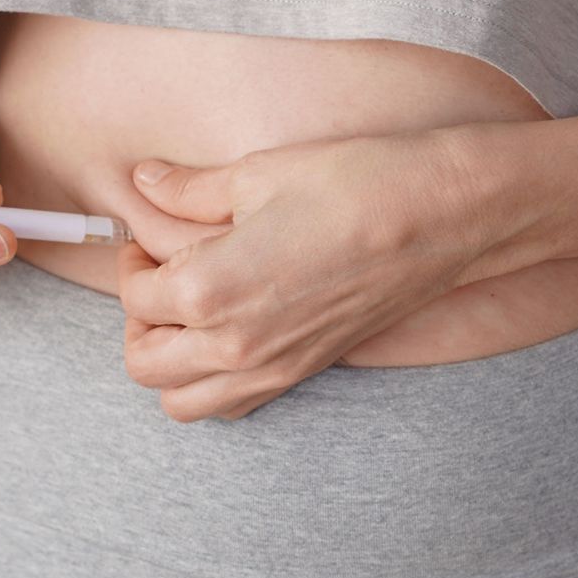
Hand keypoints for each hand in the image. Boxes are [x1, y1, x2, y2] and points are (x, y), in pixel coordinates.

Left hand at [116, 128, 490, 420]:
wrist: (442, 215)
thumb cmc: (353, 184)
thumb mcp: (258, 173)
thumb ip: (189, 189)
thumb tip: (143, 182)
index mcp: (210, 290)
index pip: (135, 296)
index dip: (134, 259)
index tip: (151, 235)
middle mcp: (235, 345)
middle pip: (144, 363)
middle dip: (140, 319)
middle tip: (161, 274)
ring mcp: (273, 368)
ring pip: (182, 402)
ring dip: (171, 362)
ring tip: (191, 310)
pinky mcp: (304, 371)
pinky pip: (232, 405)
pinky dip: (213, 382)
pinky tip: (231, 331)